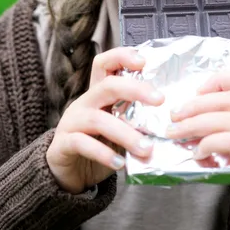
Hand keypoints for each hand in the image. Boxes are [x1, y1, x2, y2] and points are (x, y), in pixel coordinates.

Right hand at [46, 47, 163, 193]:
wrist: (67, 173)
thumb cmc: (98, 145)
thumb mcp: (118, 127)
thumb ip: (134, 117)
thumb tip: (166, 116)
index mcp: (98, 93)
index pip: (104, 64)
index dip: (122, 57)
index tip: (144, 62)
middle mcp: (84, 102)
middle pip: (107, 86)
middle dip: (135, 89)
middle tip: (160, 99)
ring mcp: (71, 122)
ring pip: (98, 119)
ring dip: (125, 133)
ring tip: (146, 148)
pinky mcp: (63, 144)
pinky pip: (83, 144)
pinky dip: (104, 154)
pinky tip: (120, 163)